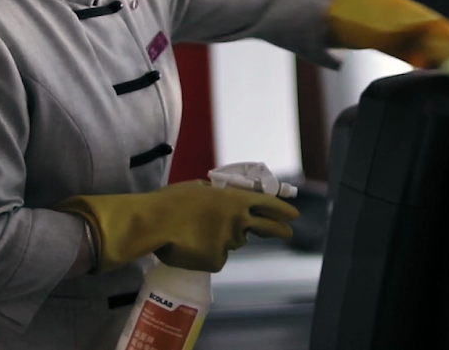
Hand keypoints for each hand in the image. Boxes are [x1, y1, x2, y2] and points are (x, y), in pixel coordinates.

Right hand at [58, 180, 299, 273]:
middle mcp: (238, 220)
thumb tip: (217, 197)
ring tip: (196, 233)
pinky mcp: (217, 260)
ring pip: (231, 243)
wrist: (154, 221)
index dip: (282, 210)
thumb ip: (215, 195)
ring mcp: (229, 241)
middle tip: (288, 233)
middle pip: (265, 228)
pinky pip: (216, 259)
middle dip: (279, 231)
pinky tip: (190, 247)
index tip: (294, 215)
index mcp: (234, 199)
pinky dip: (205, 255)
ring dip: (221, 239)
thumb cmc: (171, 202)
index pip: (267, 204)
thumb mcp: (198, 189)